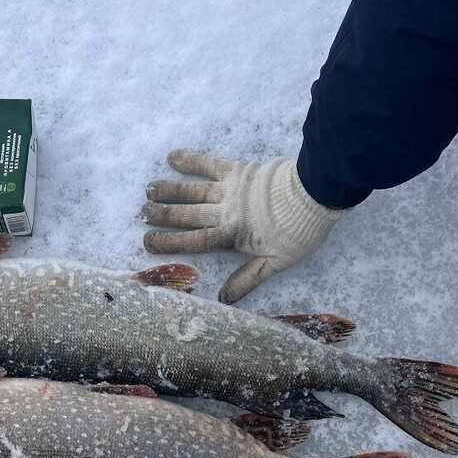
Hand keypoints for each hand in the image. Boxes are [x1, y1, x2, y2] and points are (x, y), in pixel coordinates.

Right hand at [141, 152, 347, 301]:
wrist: (315, 194)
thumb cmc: (298, 232)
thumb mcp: (275, 263)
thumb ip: (247, 279)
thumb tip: (223, 300)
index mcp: (232, 236)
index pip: (194, 241)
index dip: (170, 242)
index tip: (148, 242)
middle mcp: (225, 212)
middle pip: (188, 215)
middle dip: (163, 216)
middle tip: (142, 215)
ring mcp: (230, 189)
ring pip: (193, 191)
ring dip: (169, 190)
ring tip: (149, 190)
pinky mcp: (238, 170)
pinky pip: (210, 164)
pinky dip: (191, 161)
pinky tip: (172, 157)